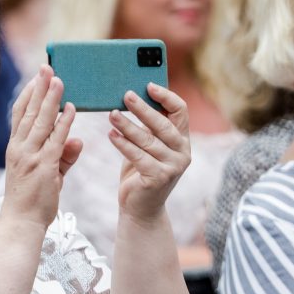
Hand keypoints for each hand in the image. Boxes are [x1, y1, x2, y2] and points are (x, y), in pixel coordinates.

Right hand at [2, 65, 82, 228]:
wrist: (21, 224)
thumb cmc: (32, 200)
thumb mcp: (49, 173)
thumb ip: (63, 155)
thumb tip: (77, 138)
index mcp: (16, 148)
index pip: (19, 114)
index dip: (28, 94)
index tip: (37, 77)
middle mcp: (19, 149)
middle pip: (28, 111)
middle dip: (38, 87)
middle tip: (47, 66)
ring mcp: (30, 157)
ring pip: (40, 121)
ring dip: (50, 98)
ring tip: (59, 78)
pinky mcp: (43, 167)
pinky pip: (54, 140)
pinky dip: (63, 122)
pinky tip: (71, 108)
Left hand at [109, 82, 190, 222]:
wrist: (140, 208)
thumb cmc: (141, 172)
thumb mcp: (147, 146)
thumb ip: (148, 127)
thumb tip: (132, 96)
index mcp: (182, 140)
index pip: (181, 111)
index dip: (166, 96)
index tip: (148, 85)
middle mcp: (182, 152)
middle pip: (163, 124)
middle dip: (143, 108)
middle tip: (125, 95)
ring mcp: (173, 167)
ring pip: (148, 140)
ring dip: (127, 126)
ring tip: (112, 114)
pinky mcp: (159, 178)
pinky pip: (138, 157)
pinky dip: (123, 144)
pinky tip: (111, 135)